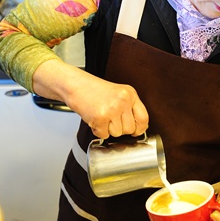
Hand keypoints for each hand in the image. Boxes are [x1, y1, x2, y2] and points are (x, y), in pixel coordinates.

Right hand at [32, 60, 148, 137]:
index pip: (143, 118)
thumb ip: (129, 108)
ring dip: (108, 129)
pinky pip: (104, 135)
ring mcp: (112, 109)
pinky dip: (98, 131)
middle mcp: (123, 100)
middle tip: (110, 119)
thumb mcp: (118, 93)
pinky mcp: (100, 118)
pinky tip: (94, 119)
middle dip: (120, 129)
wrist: (76, 85)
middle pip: (130, 129)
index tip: (135, 131)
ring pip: (117, 133)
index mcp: (130, 94)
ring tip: (102, 116)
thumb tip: (138, 128)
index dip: (139, 128)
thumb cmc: (95, 90)